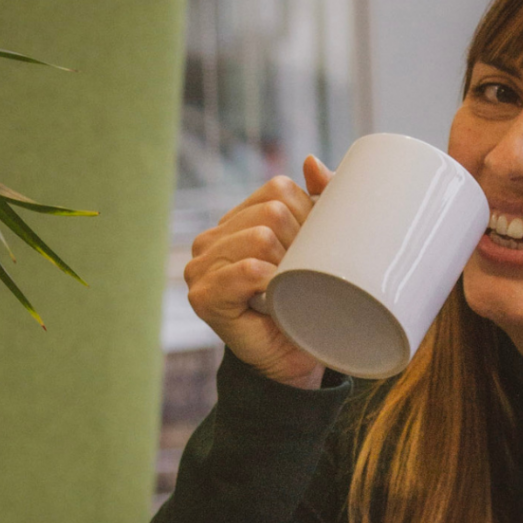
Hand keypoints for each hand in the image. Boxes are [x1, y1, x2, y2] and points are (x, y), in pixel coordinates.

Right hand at [184, 155, 333, 387]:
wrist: (297, 361)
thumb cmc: (309, 303)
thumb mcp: (321, 248)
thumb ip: (320, 202)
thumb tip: (311, 162)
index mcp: (236, 221)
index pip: (279, 190)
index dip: (310, 215)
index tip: (318, 249)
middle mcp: (212, 239)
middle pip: (273, 211)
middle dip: (302, 241)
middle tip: (307, 275)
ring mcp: (202, 267)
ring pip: (261, 237)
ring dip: (289, 265)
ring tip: (292, 288)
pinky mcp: (203, 297)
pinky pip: (247, 271)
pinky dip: (269, 282)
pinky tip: (275, 296)